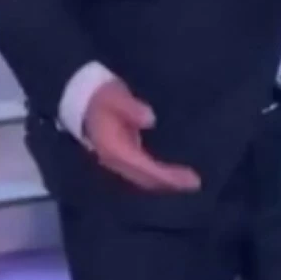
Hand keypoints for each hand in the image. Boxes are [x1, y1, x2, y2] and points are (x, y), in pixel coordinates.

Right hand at [83, 79, 200, 191]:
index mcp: (113, 148)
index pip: (143, 167)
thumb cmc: (102, 96)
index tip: (187, 179)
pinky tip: (174, 176)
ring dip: (166, 183)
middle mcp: (115, 161)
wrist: (85, 100)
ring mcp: (119, 162)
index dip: (165, 175)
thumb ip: (131, 107)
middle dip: (169, 183)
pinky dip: (159, 176)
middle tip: (195, 184)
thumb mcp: (115, 96)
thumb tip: (150, 118)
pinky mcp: (125, 158)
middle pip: (145, 179)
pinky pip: (143, 173)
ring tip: (190, 182)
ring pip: (144, 179)